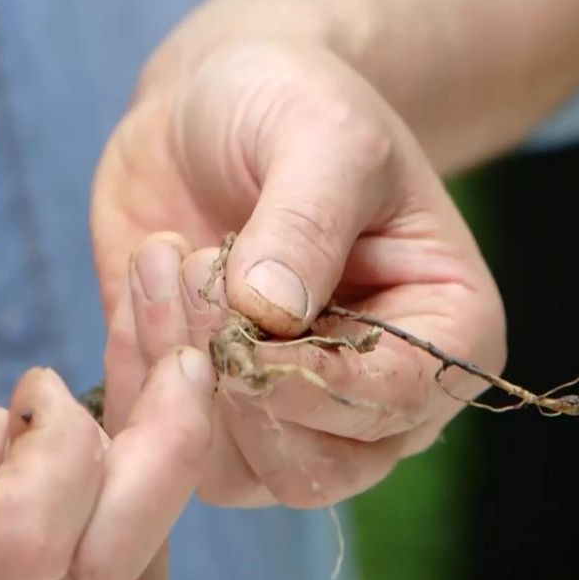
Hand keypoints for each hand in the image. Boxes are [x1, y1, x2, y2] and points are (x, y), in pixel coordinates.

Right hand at [0, 332, 214, 579]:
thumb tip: (40, 441)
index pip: (23, 536)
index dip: (66, 442)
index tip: (39, 380)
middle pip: (98, 577)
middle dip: (165, 452)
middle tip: (179, 360)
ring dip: (162, 497)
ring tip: (150, 405)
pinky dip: (143, 537)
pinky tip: (125, 462)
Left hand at [93, 38, 504, 506]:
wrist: (212, 111)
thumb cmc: (293, 107)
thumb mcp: (322, 133)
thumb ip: (309, 218)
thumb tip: (273, 312)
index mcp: (443, 336)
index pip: (391, 407)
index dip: (308, 378)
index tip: (244, 312)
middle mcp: (371, 397)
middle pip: (309, 469)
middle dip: (233, 377)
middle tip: (195, 263)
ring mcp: (285, 413)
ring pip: (229, 472)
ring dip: (174, 367)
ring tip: (166, 257)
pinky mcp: (207, 408)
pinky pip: (164, 441)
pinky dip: (135, 371)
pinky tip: (144, 283)